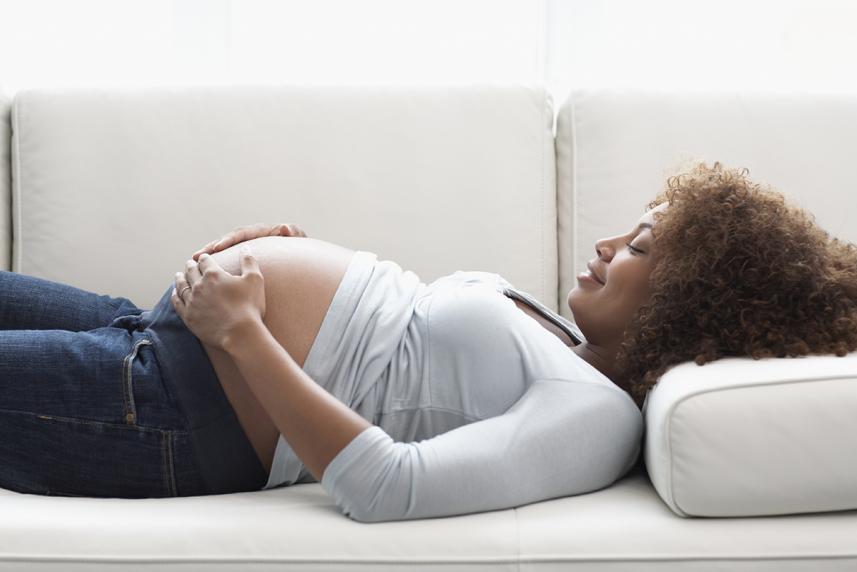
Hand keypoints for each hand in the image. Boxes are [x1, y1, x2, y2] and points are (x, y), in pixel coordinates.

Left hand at [172, 246, 266, 351]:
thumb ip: (249, 261)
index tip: (204, 258)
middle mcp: (199, 285)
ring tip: (179, 275)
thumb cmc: (250, 306)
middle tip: (190, 264)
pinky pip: (177, 302)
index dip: (205, 258)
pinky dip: (175, 295)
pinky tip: (175, 293)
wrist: (240, 333)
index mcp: (214, 274)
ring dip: (180, 278)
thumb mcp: (254, 280)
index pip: (205, 260)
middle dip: (191, 265)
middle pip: (191, 270)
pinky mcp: (188, 316)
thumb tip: (245, 247)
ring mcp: (191, 301)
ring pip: (181, 285)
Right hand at [192, 222, 306, 260]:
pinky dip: (215, 266)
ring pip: (224, 251)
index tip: (218, 247)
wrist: (299, 257)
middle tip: (196, 256)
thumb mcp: (298, 240)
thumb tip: (285, 228)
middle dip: (211, 248)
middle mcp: (250, 238)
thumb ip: (292, 233)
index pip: (242, 234)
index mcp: (260, 233)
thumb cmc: (299, 248)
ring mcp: (245, 248)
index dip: (229, 240)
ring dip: (209, 256)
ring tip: (192, 263)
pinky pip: (227, 261)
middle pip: (227, 241)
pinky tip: (203, 274)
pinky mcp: (242, 259)